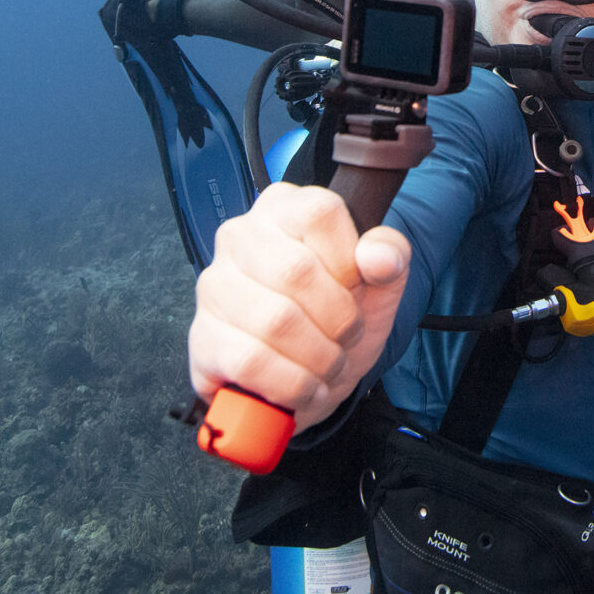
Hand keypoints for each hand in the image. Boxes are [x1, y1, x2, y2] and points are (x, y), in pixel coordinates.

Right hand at [187, 182, 410, 432]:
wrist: (309, 375)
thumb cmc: (338, 316)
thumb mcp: (379, 282)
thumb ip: (391, 255)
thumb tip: (378, 256)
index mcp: (284, 207)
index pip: (319, 213)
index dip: (349, 261)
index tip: (356, 288)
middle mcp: (240, 236)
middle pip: (297, 272)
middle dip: (338, 318)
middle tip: (347, 337)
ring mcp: (214, 286)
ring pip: (275, 321)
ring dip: (319, 357)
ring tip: (329, 364)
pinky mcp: (202, 338)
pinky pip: (251, 361)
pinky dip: (291, 384)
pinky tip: (304, 386)